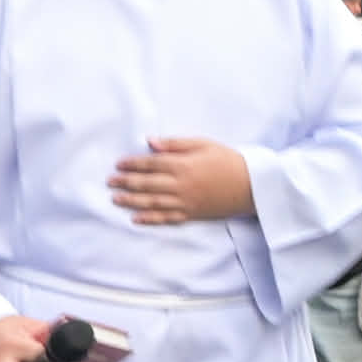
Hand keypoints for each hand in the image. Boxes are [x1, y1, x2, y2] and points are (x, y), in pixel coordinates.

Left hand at [108, 136, 253, 226]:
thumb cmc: (227, 160)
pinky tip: (136, 219)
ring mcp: (185, 202)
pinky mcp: (191, 214)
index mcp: (183, 165)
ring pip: (152, 202)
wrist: (251, 186)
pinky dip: (150, 219)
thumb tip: (150, 142)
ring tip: (115, 199)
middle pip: (147, 184)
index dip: (132, 164)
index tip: (118, 164)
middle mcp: (181, 185)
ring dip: (132, 201)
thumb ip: (175, 144)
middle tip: (110, 182)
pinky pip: (166, 218)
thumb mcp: (203, 144)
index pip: (151, 164)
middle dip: (126, 183)